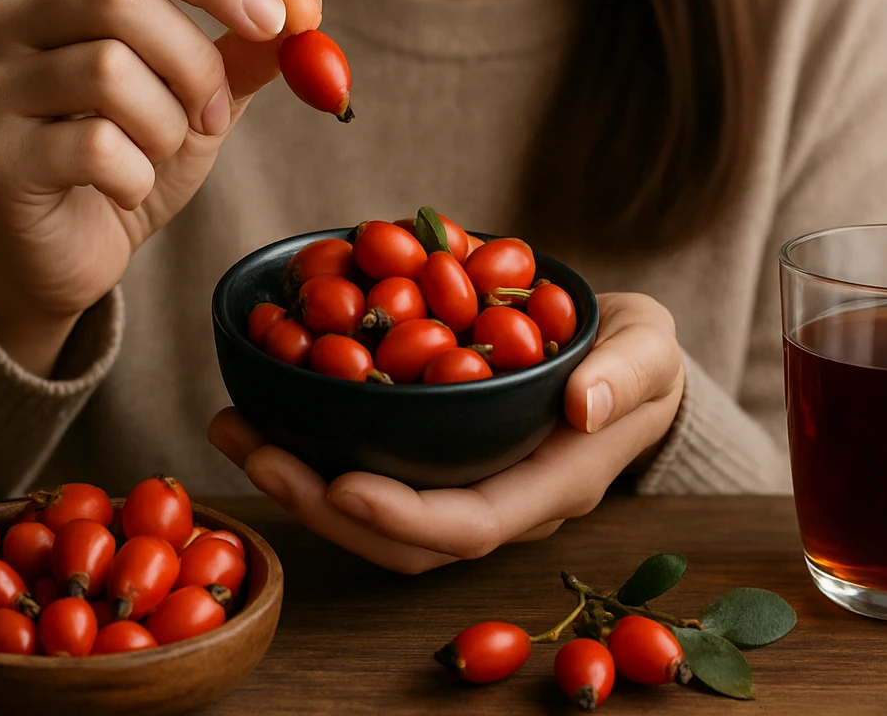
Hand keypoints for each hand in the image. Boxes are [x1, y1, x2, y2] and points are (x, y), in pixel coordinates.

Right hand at [0, 0, 321, 374]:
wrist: (76, 246)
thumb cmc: (136, 152)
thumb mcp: (206, 93)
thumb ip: (250, 47)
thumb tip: (307, 4)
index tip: (273, 21)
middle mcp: (11, 16)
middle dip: (195, 64)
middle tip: (214, 113)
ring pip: (105, 70)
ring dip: (166, 124)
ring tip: (162, 151)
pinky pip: (92, 146)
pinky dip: (136, 173)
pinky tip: (127, 186)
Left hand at [208, 293, 684, 572]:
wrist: (627, 363)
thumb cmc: (640, 357)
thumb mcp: (651, 349)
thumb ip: (629, 373)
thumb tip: (584, 403)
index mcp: (548, 485)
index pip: (470, 525)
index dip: (403, 517)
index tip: (340, 484)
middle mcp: (498, 501)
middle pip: (402, 539)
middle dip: (321, 505)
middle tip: (256, 449)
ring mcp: (462, 484)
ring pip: (373, 515)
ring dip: (298, 482)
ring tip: (235, 428)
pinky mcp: (436, 458)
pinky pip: (370, 470)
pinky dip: (310, 449)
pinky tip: (262, 406)